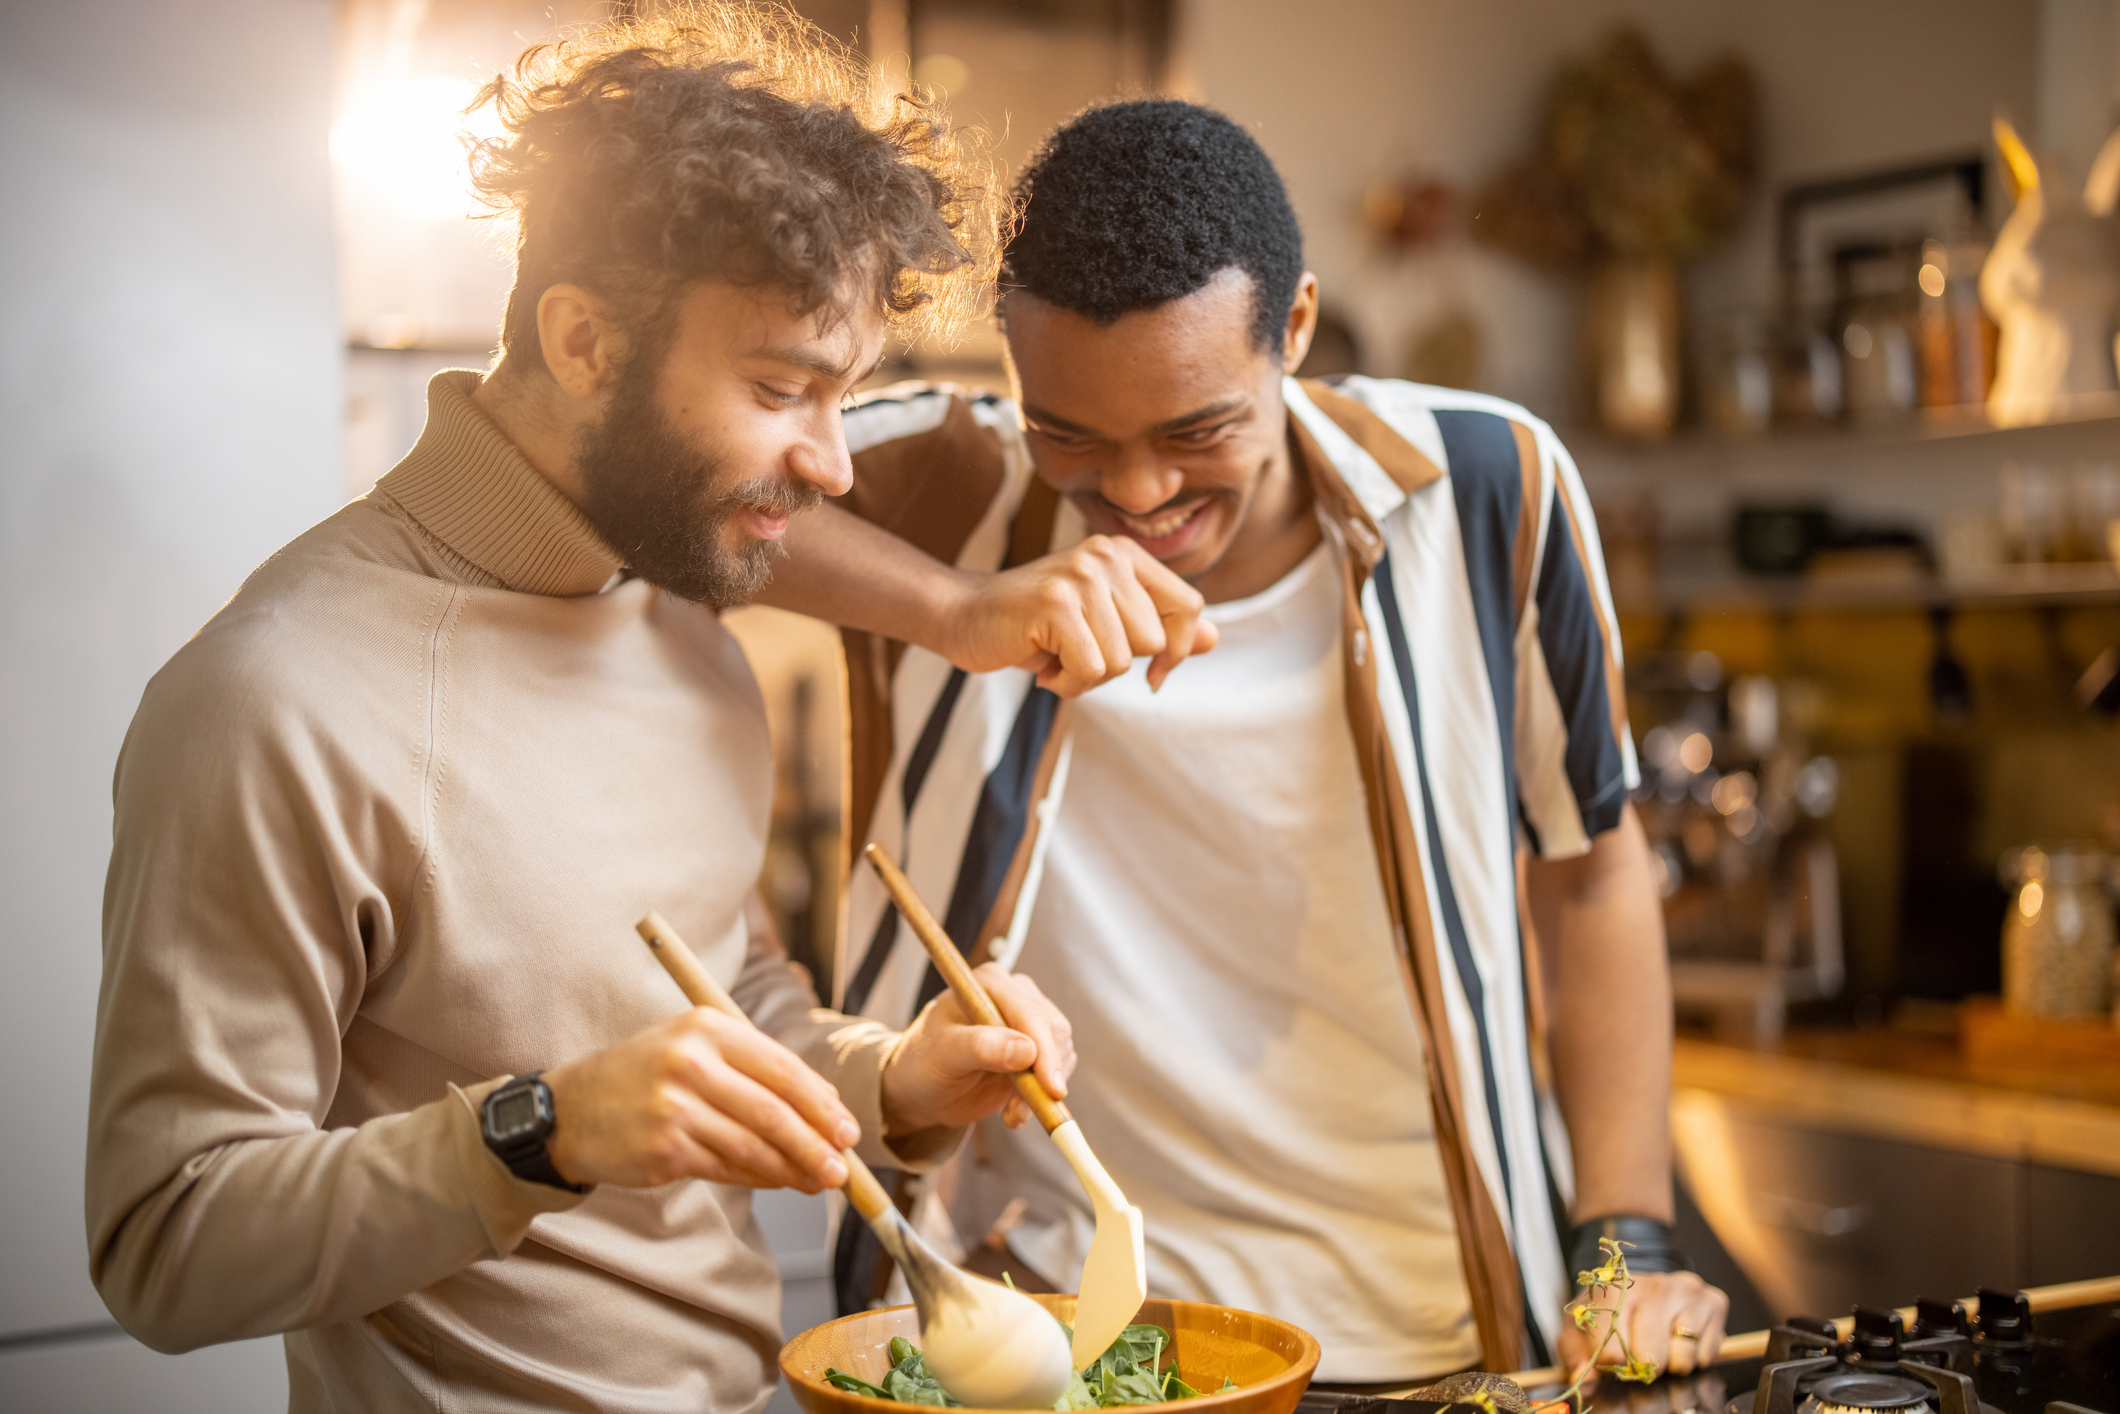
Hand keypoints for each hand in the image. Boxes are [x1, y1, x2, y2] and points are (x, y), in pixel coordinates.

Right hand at [542, 1009, 858, 1192]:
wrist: (570, 1109)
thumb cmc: (645, 1076)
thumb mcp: (693, 1047)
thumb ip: (753, 1069)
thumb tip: (822, 1106)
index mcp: (706, 1027)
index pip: (781, 1067)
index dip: (821, 1102)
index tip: (846, 1128)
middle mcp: (690, 1063)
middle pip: (773, 1111)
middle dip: (816, 1143)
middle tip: (842, 1168)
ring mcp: (675, 1108)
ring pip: (753, 1145)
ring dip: (792, 1168)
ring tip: (818, 1181)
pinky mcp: (664, 1149)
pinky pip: (727, 1168)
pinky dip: (759, 1178)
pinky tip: (779, 1182)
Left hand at [879, 964, 1076, 1135]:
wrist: (923, 1088)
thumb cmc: (925, 1062)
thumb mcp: (944, 1053)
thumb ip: (981, 1047)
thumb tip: (1027, 1050)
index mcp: (990, 982)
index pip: (1029, 1012)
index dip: (1044, 1049)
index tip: (1052, 1087)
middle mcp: (1015, 995)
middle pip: (1054, 1030)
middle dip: (1045, 1074)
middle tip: (1021, 1109)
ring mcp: (1028, 1023)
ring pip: (1061, 1052)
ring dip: (1042, 1090)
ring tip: (1010, 1111)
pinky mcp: (1037, 1050)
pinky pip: (1056, 1072)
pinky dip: (1041, 1097)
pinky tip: (1013, 1110)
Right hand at [936, 535, 1218, 696]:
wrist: (964, 617)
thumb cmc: (1037, 625)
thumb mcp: (1105, 624)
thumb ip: (1159, 627)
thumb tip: (1213, 638)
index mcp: (1125, 554)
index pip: (1189, 606)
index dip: (1177, 649)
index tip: (1155, 673)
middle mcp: (1106, 556)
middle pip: (1154, 640)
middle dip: (1118, 665)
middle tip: (1075, 653)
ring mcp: (1080, 576)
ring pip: (1122, 659)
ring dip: (1087, 676)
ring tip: (1056, 656)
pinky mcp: (1056, 603)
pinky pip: (1091, 668)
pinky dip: (1068, 683)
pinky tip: (1042, 664)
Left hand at [1555, 1271, 1729, 1377]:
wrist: (1633, 1287)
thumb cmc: (1605, 1313)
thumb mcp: (1577, 1331)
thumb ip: (1575, 1358)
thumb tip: (1585, 1383)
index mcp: (1615, 1289)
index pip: (1613, 1352)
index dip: (1611, 1366)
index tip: (1610, 1358)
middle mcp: (1655, 1285)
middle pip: (1652, 1358)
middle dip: (1642, 1366)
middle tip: (1637, 1353)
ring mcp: (1688, 1291)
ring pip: (1682, 1359)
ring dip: (1671, 1362)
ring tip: (1659, 1343)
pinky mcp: (1714, 1301)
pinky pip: (1706, 1355)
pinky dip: (1695, 1356)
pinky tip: (1678, 1338)